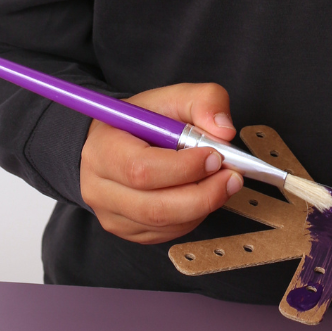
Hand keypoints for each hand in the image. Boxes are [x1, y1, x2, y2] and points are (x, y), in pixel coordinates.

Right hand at [80, 82, 242, 243]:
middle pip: (155, 208)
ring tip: (222, 182)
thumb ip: (204, 102)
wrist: (122, 139)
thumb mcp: (175, 97)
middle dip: (203, 194)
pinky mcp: (129, 230)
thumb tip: (224, 131)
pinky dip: (194, 216)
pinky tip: (201, 193)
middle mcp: (99, 187)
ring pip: (165, 224)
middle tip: (232, 176)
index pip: (141, 170)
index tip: (215, 156)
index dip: (184, 168)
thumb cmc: (146, 119)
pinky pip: (168, 233)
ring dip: (203, 206)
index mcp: (104, 149)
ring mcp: (112, 214)